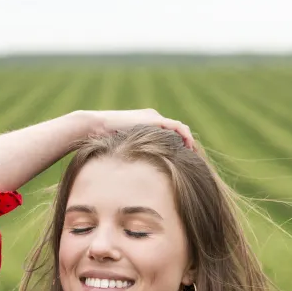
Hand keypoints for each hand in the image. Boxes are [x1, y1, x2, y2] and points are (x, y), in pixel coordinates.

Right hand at [81, 109, 195, 148]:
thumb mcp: (124, 148)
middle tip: (195, 158)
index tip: (185, 159)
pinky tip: (188, 147)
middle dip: (187, 144)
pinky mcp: (154, 119)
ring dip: (188, 141)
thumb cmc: (104, 140)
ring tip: (195, 154)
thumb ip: (134, 154)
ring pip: (179, 128)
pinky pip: (176, 127)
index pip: (169, 134)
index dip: (179, 145)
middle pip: (177, 131)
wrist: (96, 126)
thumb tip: (136, 173)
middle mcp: (153, 118)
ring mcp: (154, 117)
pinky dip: (184, 136)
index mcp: (147, 125)